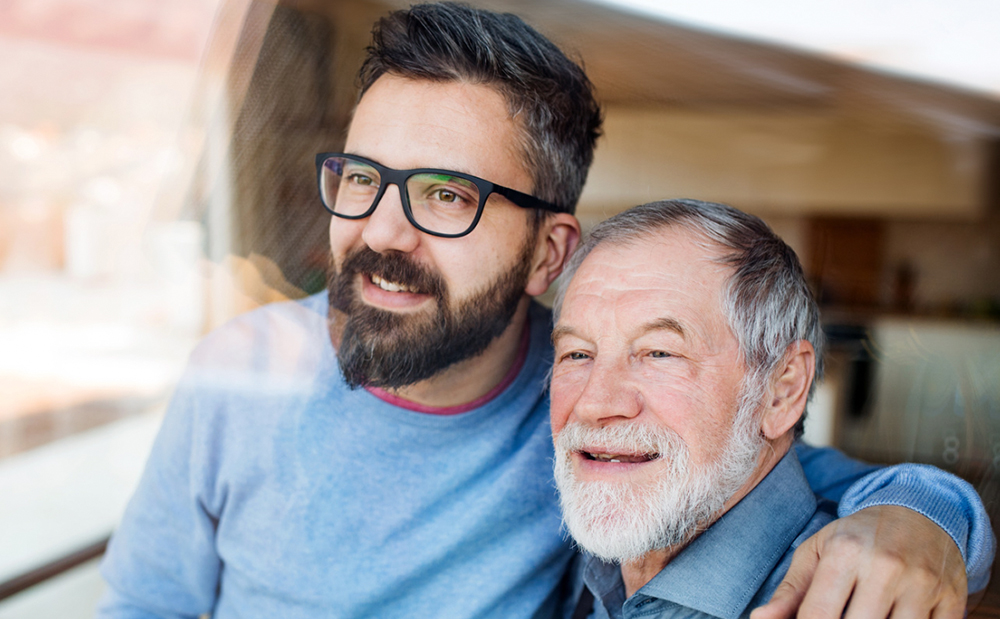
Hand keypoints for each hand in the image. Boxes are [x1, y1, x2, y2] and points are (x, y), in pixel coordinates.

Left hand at [750, 505, 966, 618]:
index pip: (818, 616)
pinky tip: (892, 617)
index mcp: (844, 552)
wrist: (921, 513)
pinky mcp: (952, 599)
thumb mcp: (818, 552)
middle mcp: (885, 567)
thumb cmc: (859, 537)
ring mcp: (923, 584)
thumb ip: (790, 591)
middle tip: (840, 616)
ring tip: (863, 614)